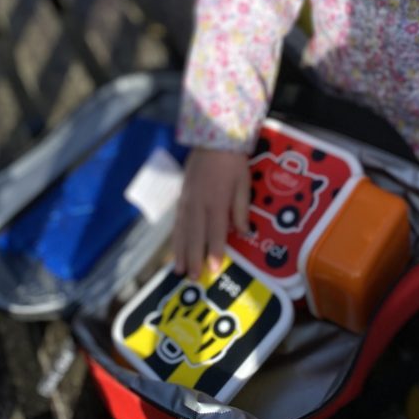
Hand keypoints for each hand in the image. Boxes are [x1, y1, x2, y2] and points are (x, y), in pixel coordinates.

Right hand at [172, 148, 249, 279]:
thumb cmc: (233, 162)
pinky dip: (175, 237)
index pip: (216, 232)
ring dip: (180, 251)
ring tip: (179, 270)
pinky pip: (177, 221)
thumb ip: (241, 209)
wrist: (213, 139)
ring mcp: (187, 200)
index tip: (213, 270)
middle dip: (194, 258)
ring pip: (182, 230)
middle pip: (195, 235)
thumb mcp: (244, 183)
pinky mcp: (181, 196)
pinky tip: (174, 248)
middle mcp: (199, 203)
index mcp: (216, 201)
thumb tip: (244, 232)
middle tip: (193, 278)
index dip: (215, 252)